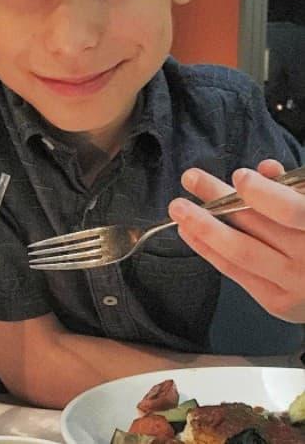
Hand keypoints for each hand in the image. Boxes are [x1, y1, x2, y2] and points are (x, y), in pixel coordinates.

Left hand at [168, 159, 304, 322]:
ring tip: (178, 207)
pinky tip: (188, 231)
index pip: (291, 210)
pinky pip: (235, 272)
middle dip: (219, 198)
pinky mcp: (277, 303)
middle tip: (190, 177)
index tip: (239, 176)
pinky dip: (208, 250)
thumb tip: (264, 168)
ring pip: (240, 252)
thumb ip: (292, 188)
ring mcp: (293, 285)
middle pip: (256, 226)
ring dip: (203, 227)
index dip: (264, 194)